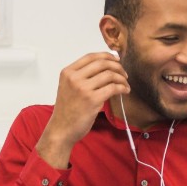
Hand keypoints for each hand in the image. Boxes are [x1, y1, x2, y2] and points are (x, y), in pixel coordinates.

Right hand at [35, 51, 128, 167]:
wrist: (61, 130)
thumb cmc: (67, 111)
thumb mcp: (68, 88)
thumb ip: (81, 77)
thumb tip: (105, 67)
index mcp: (67, 72)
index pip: (91, 56)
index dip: (107, 56)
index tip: (116, 59)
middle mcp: (74, 78)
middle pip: (102, 63)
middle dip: (117, 66)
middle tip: (124, 73)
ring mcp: (83, 88)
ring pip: (109, 75)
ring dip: (122, 78)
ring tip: (125, 84)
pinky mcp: (92, 100)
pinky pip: (113, 88)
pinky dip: (122, 88)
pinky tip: (124, 91)